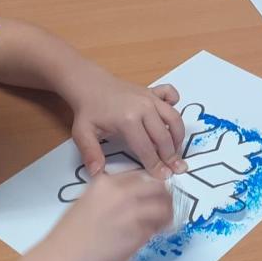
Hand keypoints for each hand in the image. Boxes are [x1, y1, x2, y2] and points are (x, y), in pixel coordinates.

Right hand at [35, 169, 171, 260]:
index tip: (152, 195)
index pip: (140, 175)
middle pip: (157, 187)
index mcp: (106, 183)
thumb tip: (131, 201)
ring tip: (163, 223)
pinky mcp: (139, 232)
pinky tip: (154, 235)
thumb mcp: (87, 203)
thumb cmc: (69, 238)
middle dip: (164, 197)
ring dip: (167, 214)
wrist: (61, 260)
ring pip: (163, 206)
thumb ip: (109, 197)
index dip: (150, 186)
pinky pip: (157, 227)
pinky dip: (159, 230)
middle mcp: (122, 192)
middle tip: (164, 208)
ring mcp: (132, 211)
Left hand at [67, 77, 186, 179]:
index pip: (146, 149)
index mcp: (127, 120)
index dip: (156, 165)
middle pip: (164, 137)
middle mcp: (143, 108)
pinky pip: (172, 95)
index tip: (163, 176)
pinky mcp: (153, 91)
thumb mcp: (83, 133)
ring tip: (176, 150)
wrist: (90, 84)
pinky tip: (169, 119)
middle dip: (171, 156)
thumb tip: (97, 173)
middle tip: (176, 169)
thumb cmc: (88, 110)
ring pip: (173, 118)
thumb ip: (91, 154)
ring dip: (178, 136)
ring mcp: (150, 98)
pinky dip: (175, 106)